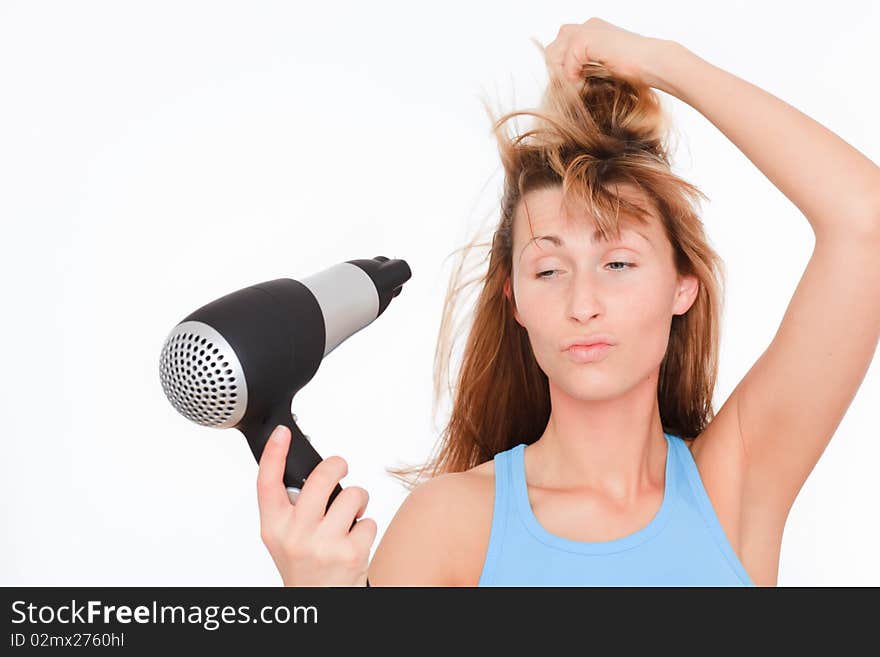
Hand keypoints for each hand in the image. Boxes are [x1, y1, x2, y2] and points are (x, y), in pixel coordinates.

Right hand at [256, 425, 376, 585]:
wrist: (319, 603)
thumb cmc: (305, 566)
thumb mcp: (284, 539)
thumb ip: (290, 508)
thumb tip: (310, 472)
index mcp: (274, 528)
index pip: (267, 484)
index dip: (273, 454)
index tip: (281, 433)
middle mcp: (295, 536)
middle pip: (321, 477)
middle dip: (338, 464)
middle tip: (341, 467)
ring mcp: (323, 544)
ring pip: (352, 495)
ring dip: (358, 502)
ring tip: (350, 518)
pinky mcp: (350, 553)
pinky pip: (369, 520)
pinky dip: (367, 527)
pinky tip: (355, 542)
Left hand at [542, 17, 670, 89]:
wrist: (653, 64)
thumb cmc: (635, 72)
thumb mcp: (602, 68)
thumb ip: (583, 68)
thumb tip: (561, 82)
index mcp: (592, 30)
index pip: (560, 48)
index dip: (561, 69)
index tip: (571, 86)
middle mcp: (587, 25)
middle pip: (552, 49)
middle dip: (557, 71)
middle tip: (570, 88)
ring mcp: (586, 29)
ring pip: (554, 54)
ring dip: (562, 74)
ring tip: (576, 87)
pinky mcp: (586, 38)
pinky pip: (566, 63)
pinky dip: (572, 76)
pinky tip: (584, 84)